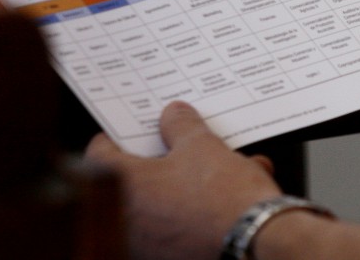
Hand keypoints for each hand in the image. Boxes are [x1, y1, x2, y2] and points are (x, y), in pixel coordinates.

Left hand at [85, 101, 282, 259]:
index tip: (134, 130)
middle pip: (138, 178)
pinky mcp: (172, 256)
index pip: (100, 152)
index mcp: (126, 185)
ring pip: (165, 201)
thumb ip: (181, 125)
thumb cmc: (224, 198)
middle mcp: (129, 219)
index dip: (119, 135)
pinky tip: (233, 197)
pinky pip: (181, 224)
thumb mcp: (202, 145)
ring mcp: (149, 243)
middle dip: (167, 160)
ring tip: (226, 169)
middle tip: (183, 145)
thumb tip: (173, 114)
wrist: (259, 240)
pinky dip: (201, 210)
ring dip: (191, 183)